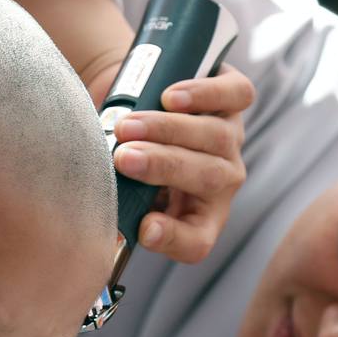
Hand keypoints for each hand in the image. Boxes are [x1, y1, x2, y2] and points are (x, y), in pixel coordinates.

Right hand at [111, 64, 254, 263]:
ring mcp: (232, 139)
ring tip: (126, 126)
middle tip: (123, 159)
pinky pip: (238, 96)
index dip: (174, 238)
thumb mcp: (120, 185)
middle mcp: (221, 181)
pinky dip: (205, 95)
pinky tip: (170, 97)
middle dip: (163, 167)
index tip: (144, 228)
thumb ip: (118, 198)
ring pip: (217, 136)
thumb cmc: (126, 154)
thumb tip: (99, 200)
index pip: (196, 241)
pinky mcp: (235, 98)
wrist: (136, 104)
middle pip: (208, 179)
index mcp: (197, 216)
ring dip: (169, 130)